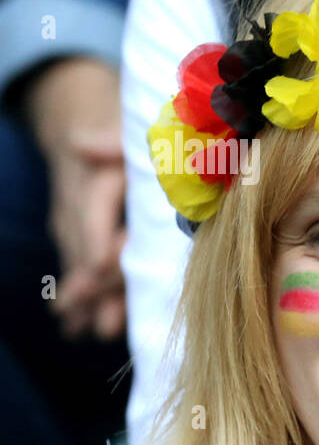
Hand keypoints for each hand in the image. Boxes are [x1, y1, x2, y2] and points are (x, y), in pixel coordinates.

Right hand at [24, 58, 127, 339]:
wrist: (79, 112)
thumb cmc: (116, 118)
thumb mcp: (118, 120)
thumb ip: (108, 137)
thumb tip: (82, 142)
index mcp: (95, 175)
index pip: (91, 209)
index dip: (96, 237)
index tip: (103, 265)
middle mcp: (78, 203)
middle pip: (86, 247)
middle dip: (97, 284)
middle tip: (108, 321)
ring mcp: (74, 221)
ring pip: (82, 264)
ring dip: (90, 300)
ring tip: (100, 332)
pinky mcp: (78, 234)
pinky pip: (79, 266)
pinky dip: (82, 297)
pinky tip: (79, 328)